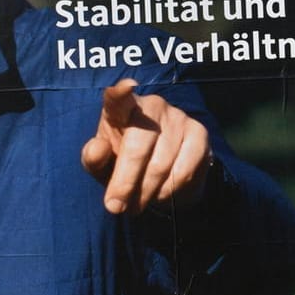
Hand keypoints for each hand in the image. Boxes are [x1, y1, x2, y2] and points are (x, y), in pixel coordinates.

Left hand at [80, 79, 210, 214]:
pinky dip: (170, 191)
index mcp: (120, 108)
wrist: (161, 173)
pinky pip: (185, 171)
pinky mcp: (199, 134)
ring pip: (162, 164)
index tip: (125, 87)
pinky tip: (162, 194)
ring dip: (147, 193)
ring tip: (138, 204)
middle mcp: (152, 105)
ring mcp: (178, 118)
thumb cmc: (123, 162)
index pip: (118, 98)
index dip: (120, 93)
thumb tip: (97, 148)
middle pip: (138, 145)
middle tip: (117, 207)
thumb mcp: (102, 164)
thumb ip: (94, 158)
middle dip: (126, 182)